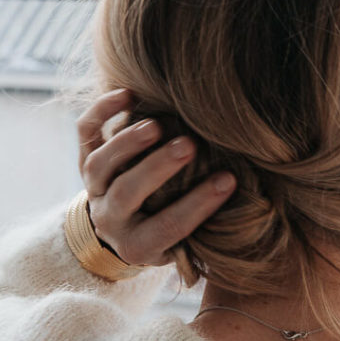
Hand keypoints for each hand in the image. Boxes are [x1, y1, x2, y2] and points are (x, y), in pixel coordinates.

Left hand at [77, 88, 236, 266]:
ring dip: (127, 143)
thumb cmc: (165, 233)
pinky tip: (128, 95)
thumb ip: (207, 227)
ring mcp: (94, 188)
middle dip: (157, 169)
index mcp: (138, 244)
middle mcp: (111, 218)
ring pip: (99, 166)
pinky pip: (85, 134)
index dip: (198, 205)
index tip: (228, 180)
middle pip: (126, 194)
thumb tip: (254, 201)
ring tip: (157, 125)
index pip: (167, 227)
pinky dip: (101, 112)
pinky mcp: (85, 159)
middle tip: (189, 146)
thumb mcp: (185, 245)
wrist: (116, 230)